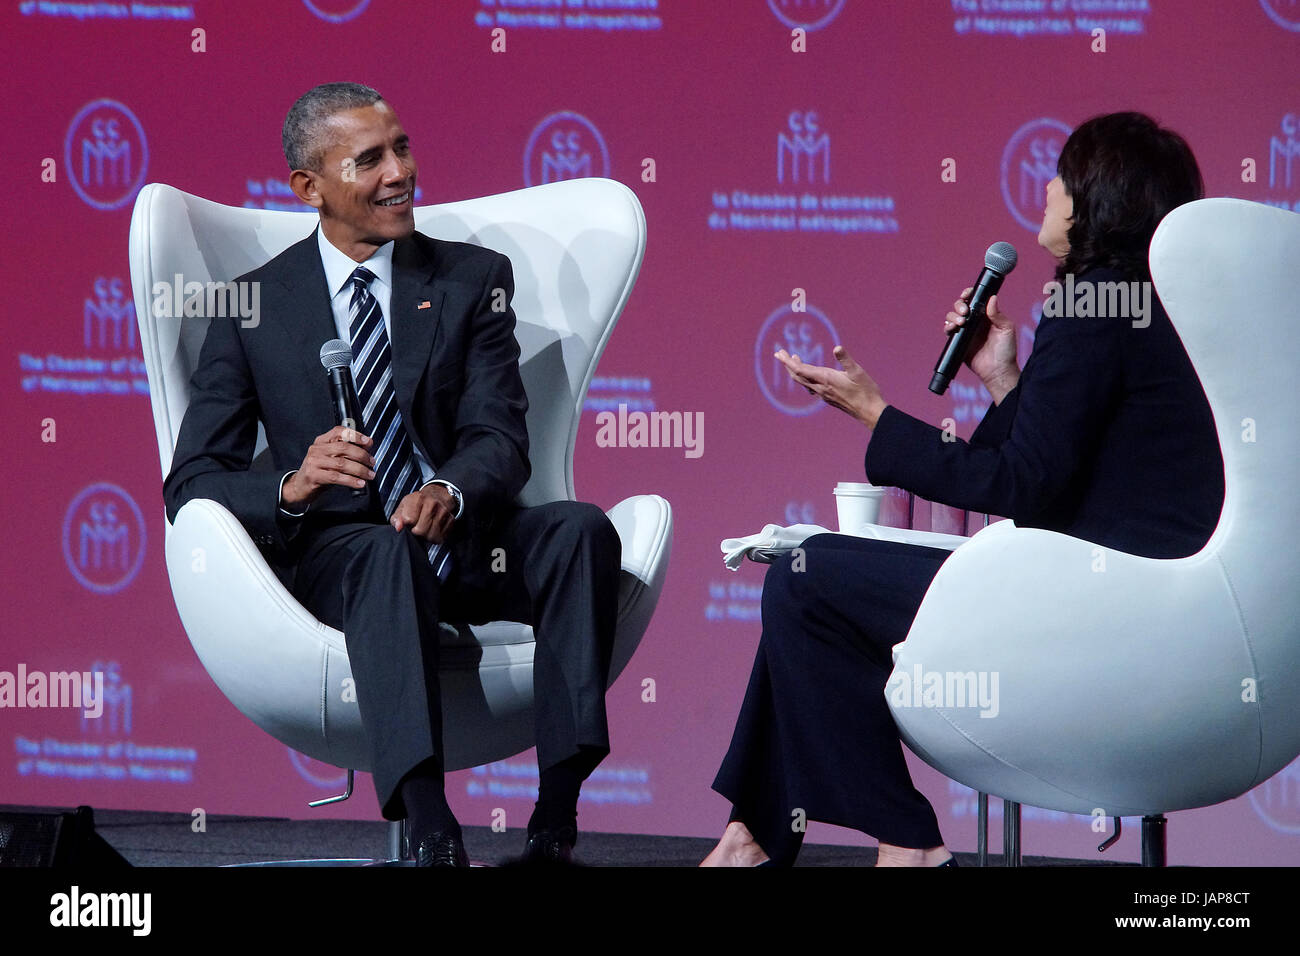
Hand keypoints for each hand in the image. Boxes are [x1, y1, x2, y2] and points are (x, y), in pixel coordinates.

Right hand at [281, 426, 374, 507]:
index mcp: (321, 441)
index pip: (339, 432)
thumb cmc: (319, 471)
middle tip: (372, 462)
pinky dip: (351, 480)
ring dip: (360, 470)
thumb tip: (368, 445)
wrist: (300, 486)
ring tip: (369, 475)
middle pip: (343, 448)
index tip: (368, 441)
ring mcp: (314, 462)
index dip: (355, 435)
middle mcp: (316, 449)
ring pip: (342, 463)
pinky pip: (336, 477)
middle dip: (361, 455)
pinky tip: (360, 483)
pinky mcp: (314, 476)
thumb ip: (348, 451)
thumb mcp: (332, 458)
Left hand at [391, 484, 455, 543]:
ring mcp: (443, 511)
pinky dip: (436, 537)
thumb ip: (397, 517)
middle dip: (417, 533)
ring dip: (427, 537)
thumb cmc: (419, 502)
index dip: (407, 525)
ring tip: (425, 530)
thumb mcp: (404, 505)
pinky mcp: (451, 519)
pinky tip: (433, 529)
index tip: (408, 523)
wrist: (439, 494)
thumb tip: (398, 527)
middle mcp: (432, 504)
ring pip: (432, 536)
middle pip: (421, 530)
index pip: (409, 519)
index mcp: (418, 498)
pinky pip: (442, 537)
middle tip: (416, 528)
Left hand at [775, 345, 887, 428]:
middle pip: (798, 375)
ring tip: (793, 359)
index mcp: (826, 379)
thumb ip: (846, 359)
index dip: (788, 361)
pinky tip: (809, 375)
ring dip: (796, 370)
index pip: (800, 369)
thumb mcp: (857, 372)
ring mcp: (823, 394)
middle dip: (788, 364)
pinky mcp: (828, 398)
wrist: (869, 411)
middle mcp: (821, 388)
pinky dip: (805, 377)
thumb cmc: (865, 391)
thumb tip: (837, 347)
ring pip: (803, 382)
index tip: (779, 353)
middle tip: (780, 353)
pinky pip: (810, 387)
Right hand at [945, 287, 1019, 401]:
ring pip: (953, 316)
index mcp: (986, 315)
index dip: (969, 294)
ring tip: (961, 323)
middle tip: (964, 312)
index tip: (966, 294)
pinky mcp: (958, 341)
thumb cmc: (1006, 350)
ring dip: (953, 315)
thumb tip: (992, 298)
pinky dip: (947, 327)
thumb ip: (997, 314)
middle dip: (959, 305)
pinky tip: (952, 328)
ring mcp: (966, 331)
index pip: (975, 300)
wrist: (998, 370)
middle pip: (961, 306)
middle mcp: (975, 321)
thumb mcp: (1006, 329)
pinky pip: (949, 331)